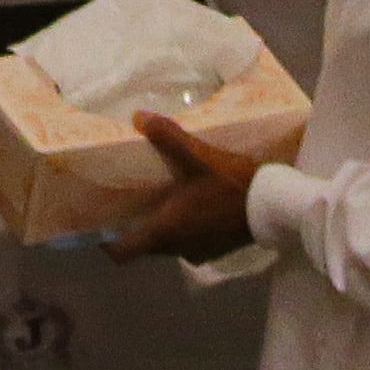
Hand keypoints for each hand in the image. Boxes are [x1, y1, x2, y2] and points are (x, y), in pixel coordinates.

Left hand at [108, 113, 261, 264]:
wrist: (274, 204)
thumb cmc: (229, 185)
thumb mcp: (196, 156)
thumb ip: (166, 136)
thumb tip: (137, 117)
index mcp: (165, 232)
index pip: (123, 251)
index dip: (105, 241)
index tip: (95, 221)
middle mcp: (178, 249)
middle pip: (143, 245)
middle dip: (131, 224)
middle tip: (120, 196)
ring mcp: (199, 252)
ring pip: (166, 242)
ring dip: (158, 223)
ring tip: (150, 194)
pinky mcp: (216, 248)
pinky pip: (186, 240)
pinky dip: (179, 225)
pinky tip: (181, 200)